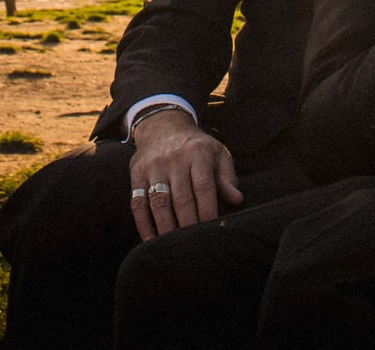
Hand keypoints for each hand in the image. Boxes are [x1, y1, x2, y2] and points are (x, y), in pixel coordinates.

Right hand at [128, 109, 242, 240]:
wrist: (163, 126)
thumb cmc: (197, 148)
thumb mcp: (217, 153)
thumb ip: (227, 177)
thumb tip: (237, 199)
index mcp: (198, 153)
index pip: (203, 187)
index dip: (208, 211)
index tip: (211, 231)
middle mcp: (175, 159)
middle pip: (181, 198)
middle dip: (188, 226)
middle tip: (194, 247)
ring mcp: (154, 167)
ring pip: (159, 203)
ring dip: (166, 229)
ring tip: (174, 248)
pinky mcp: (137, 174)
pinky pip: (138, 203)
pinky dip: (144, 225)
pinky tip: (151, 242)